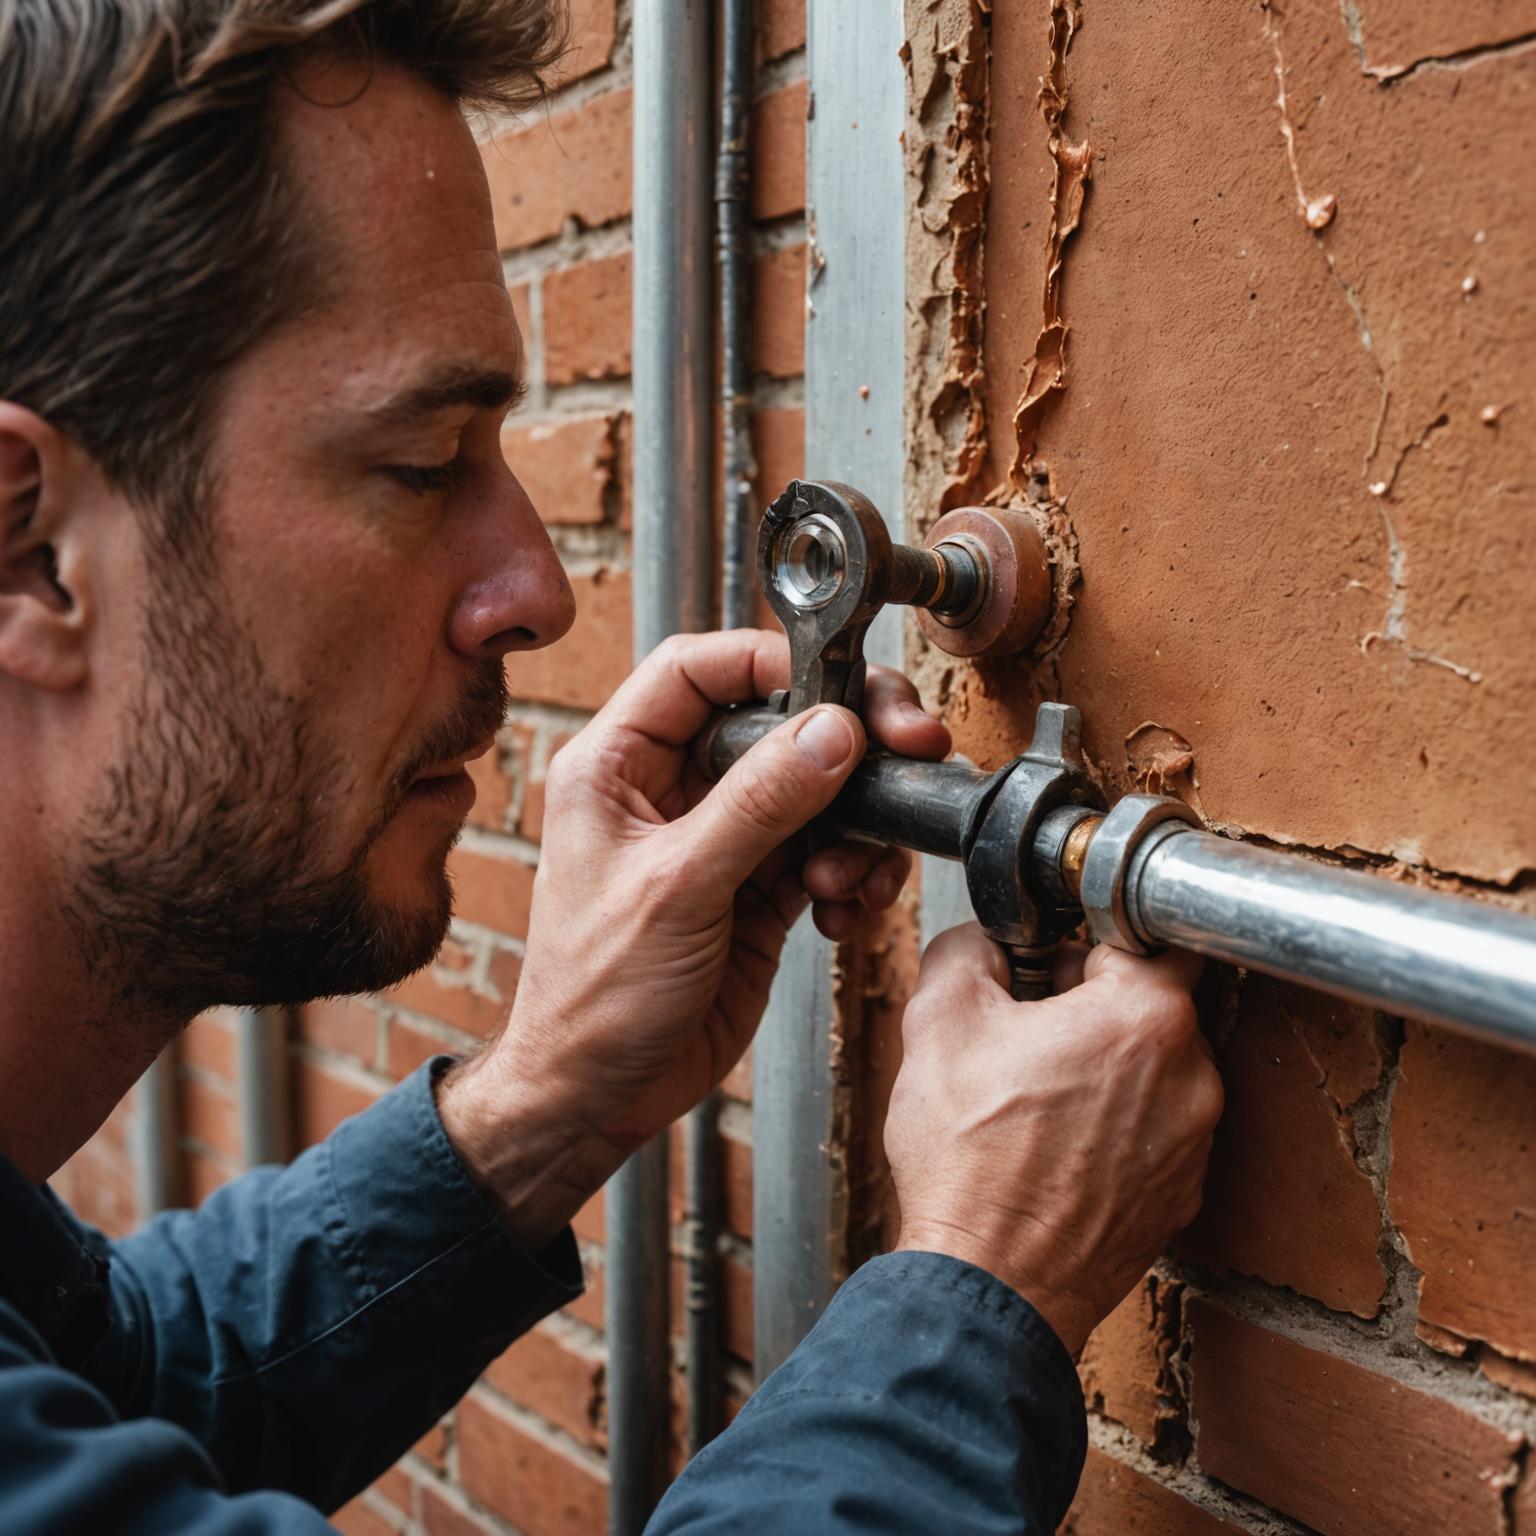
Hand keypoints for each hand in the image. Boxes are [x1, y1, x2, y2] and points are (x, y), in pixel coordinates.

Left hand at [438, 628, 948, 1245]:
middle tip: (905, 745)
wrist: (598, 1095)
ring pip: (814, 788)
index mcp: (617, 765)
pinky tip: (840, 915)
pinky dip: (852, 875)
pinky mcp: (760, 888)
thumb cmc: (593, 995)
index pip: (695, 669)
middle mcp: (671, 789)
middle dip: (844, 737)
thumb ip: (758, 805)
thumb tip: (831, 731)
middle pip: (773, 721)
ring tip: (845, 878)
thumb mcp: (676, 888)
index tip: (837, 677)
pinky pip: (828, 852)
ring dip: (853, 825)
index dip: (769, 659)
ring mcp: (721, 838)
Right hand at [886, 926, 1221, 1355]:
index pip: (1142, 931)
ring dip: (1102, 1066)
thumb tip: (984, 940)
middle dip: (1089, 1002)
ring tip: (1033, 1093)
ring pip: (1152, 1069)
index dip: (1083, 934)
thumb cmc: (969, 1162)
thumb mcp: (939, 1021)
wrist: (990, 1286)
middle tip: (1026, 1024)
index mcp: (1146, 1016)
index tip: (1049, 953)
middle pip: (1150, 1003)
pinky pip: (1151, 1130)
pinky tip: (1051, 1145)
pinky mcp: (1181, 1195)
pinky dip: (1111, 1125)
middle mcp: (1192, 1076)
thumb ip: (966, 949)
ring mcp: (1194, 1143)